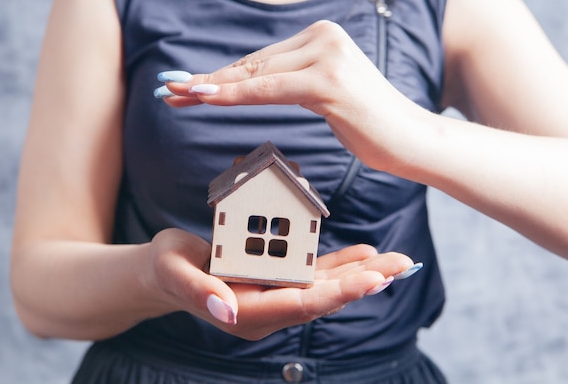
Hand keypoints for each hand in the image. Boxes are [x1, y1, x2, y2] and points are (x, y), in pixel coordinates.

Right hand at [147, 228, 414, 340]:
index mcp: (246, 312)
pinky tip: (364, 254)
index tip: (370, 280)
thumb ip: (196, 291)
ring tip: (395, 261)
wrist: (167, 271)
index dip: (336, 293)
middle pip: (322, 299)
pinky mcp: (276, 281)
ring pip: (324, 287)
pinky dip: (339, 265)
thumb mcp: (172, 272)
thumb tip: (225, 311)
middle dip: (362, 283)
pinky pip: (313, 274)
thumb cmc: (167, 268)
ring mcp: (274, 296)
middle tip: (400, 266)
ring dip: (360, 275)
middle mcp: (267, 309)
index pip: (299, 306)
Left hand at [157, 20, 419, 170]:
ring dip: (213, 88)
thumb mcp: (325, 95)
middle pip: (252, 64)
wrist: (411, 140)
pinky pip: (271, 90)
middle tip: (170, 90)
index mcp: (321, 37)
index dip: (221, 75)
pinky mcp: (329, 81)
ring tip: (178, 95)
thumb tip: (254, 83)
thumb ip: (294, 81)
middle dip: (208, 82)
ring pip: (256, 75)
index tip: (188, 86)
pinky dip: (236, 95)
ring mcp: (327, 56)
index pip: (260, 60)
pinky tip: (206, 98)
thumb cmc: (369, 123)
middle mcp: (323, 38)